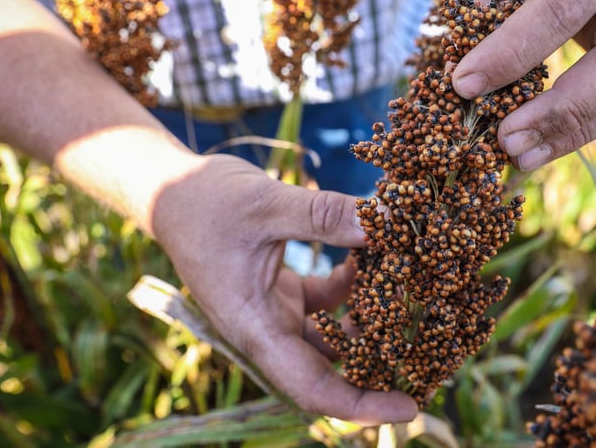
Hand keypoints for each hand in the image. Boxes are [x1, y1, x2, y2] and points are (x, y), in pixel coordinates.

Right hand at [151, 154, 417, 424]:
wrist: (170, 189)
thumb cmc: (205, 202)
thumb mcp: (267, 205)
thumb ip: (324, 215)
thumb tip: (385, 222)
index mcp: (254, 326)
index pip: (312, 387)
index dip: (360, 405)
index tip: (409, 406)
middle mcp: (266, 328)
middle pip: (328, 368)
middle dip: (376, 365)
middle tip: (426, 353)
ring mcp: (274, 309)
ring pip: (331, 333)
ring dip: (367, 316)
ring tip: (403, 290)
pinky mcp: (280, 289)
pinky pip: (325, 301)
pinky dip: (349, 285)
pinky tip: (366, 255)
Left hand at [452, 0, 595, 170]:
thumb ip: (486, 4)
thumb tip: (456, 79)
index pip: (560, 7)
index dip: (512, 52)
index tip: (465, 85)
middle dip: (561, 110)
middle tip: (508, 141)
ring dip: (572, 132)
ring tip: (520, 156)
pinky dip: (580, 130)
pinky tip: (542, 148)